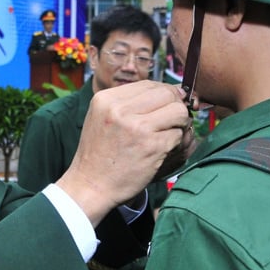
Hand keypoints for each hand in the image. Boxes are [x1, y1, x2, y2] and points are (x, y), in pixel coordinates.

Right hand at [56, 80, 188, 224]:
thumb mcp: (101, 118)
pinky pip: (179, 135)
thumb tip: (169, 92)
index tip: (167, 105)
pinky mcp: (152, 146)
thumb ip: (127, 103)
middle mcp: (120, 109)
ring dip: (179, 124)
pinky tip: (164, 150)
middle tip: (173, 120)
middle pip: (166, 94)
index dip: (163, 93)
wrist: (90, 186)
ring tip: (168, 135)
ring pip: (178, 112)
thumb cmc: (99, 154)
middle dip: (175, 106)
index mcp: (107, 99)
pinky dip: (176, 142)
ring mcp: (137, 127)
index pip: (148, 84)